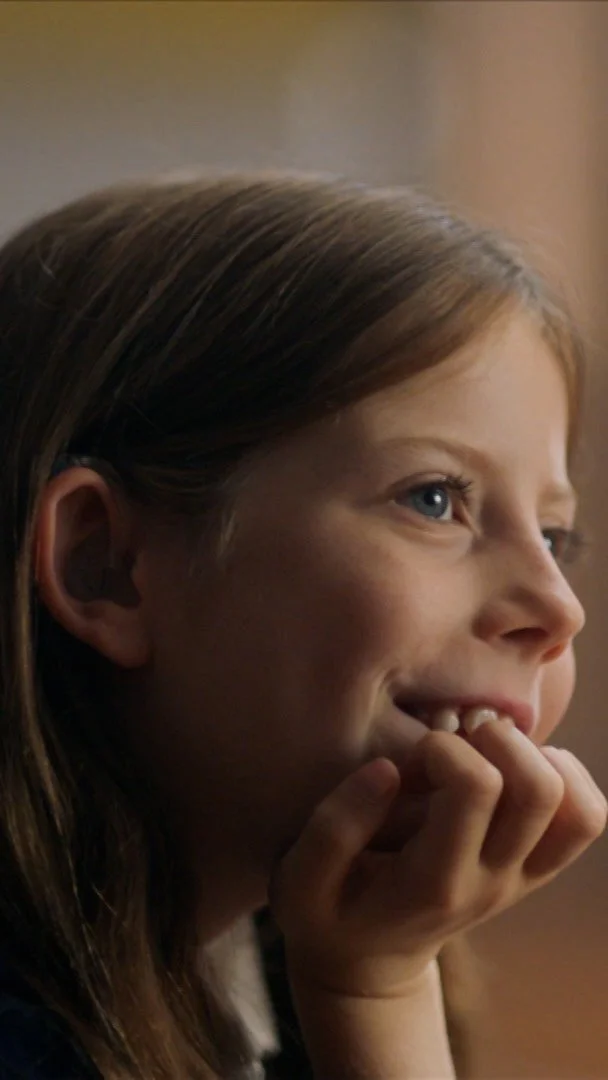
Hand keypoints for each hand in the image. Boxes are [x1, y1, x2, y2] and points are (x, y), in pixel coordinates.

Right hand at [270, 720, 606, 998]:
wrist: (368, 965)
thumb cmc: (327, 913)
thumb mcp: (300, 881)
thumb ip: (334, 827)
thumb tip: (389, 769)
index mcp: (433, 882)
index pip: (477, 786)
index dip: (443, 747)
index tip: (406, 759)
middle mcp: (491, 881)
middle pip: (540, 788)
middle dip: (496, 738)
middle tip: (452, 744)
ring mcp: (520, 878)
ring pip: (574, 804)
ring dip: (532, 754)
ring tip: (481, 753)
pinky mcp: (534, 870)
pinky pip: (584, 819)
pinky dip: (563, 777)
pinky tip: (510, 766)